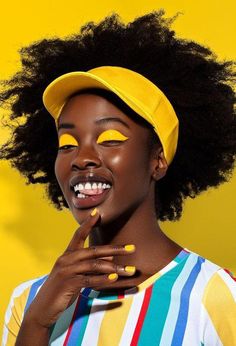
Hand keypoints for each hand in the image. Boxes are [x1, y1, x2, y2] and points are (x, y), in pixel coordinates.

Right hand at [24, 209, 135, 328]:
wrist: (42, 309)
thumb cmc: (61, 290)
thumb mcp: (75, 274)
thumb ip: (90, 266)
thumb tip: (110, 260)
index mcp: (67, 255)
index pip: (79, 235)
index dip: (88, 223)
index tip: (97, 212)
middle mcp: (66, 259)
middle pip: (94, 250)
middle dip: (115, 249)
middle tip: (132, 248)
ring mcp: (66, 271)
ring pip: (94, 265)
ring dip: (114, 268)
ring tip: (129, 270)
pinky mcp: (68, 284)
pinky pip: (89, 280)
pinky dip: (103, 279)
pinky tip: (114, 279)